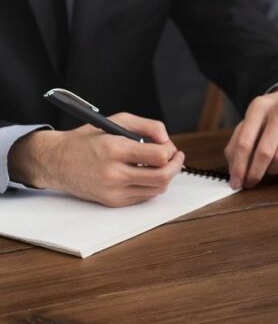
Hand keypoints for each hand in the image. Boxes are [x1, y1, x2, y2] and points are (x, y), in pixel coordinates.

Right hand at [8, 114, 183, 207]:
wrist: (56, 162)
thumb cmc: (87, 139)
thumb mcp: (117, 121)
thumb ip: (148, 126)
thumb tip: (167, 139)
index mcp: (114, 150)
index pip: (158, 156)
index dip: (170, 150)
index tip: (169, 146)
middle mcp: (113, 173)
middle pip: (162, 177)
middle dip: (175, 165)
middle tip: (176, 157)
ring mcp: (113, 191)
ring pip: (157, 189)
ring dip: (166, 176)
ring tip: (162, 164)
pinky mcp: (112, 202)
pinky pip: (144, 197)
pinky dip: (152, 186)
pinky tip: (147, 174)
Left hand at [224, 88, 277, 188]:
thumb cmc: (275, 112)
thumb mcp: (255, 118)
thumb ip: (240, 139)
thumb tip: (235, 168)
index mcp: (259, 106)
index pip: (244, 142)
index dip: (239, 167)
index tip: (236, 182)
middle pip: (264, 152)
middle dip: (254, 173)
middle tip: (251, 182)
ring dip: (273, 170)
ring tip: (270, 168)